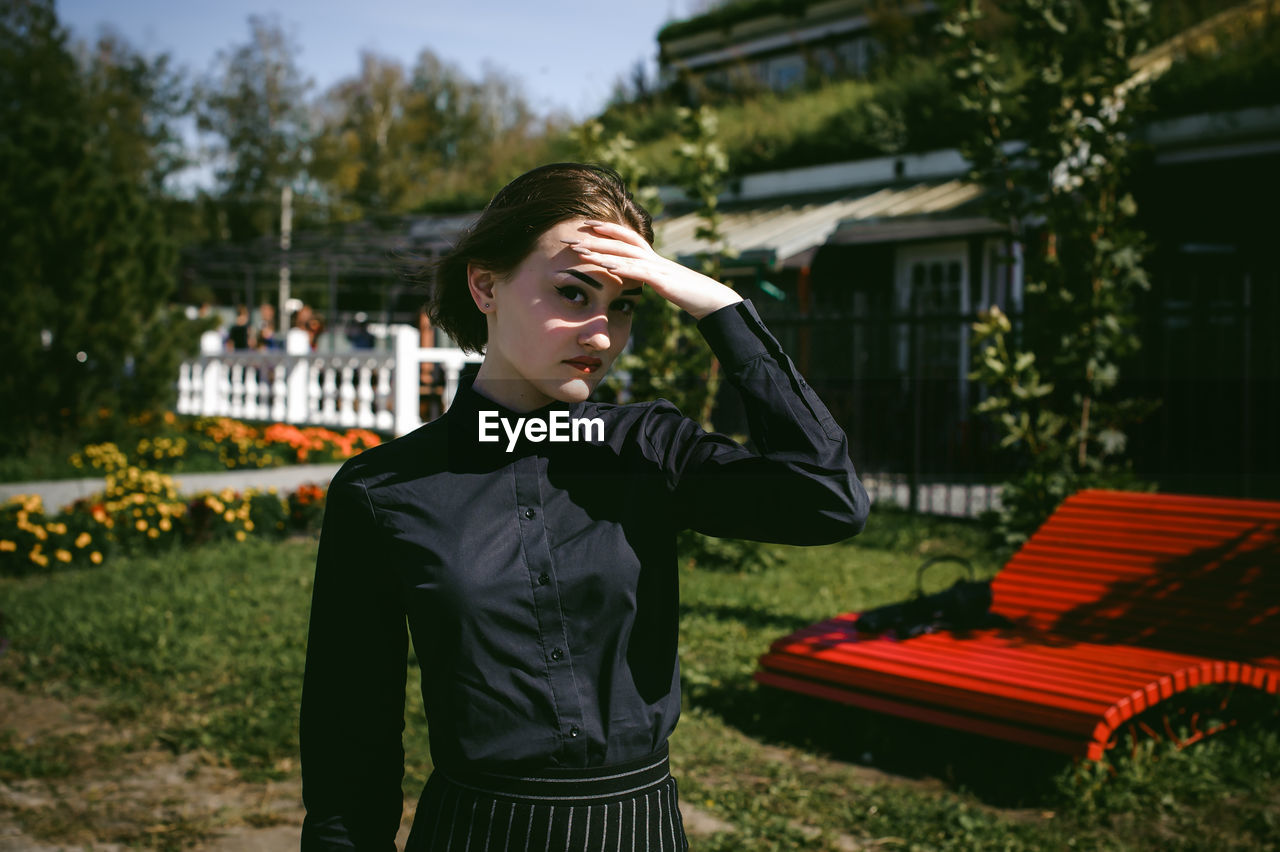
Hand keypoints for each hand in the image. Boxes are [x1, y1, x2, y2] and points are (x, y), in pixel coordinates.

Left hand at [563, 220, 741, 320]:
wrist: (713, 299)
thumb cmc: (688, 293)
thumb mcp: (662, 282)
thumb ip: (646, 277)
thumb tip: (631, 276)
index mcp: (652, 257)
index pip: (626, 237)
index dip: (606, 229)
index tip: (584, 226)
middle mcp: (653, 257)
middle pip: (620, 242)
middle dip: (595, 238)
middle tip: (571, 237)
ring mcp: (658, 267)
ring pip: (626, 255)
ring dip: (601, 252)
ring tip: (580, 252)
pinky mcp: (664, 280)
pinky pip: (640, 272)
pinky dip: (622, 268)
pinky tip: (607, 267)